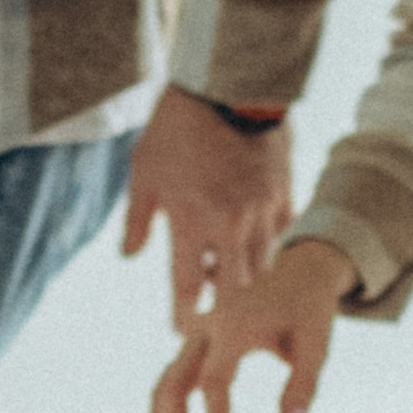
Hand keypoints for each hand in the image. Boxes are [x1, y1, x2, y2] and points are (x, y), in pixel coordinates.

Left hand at [122, 87, 294, 326]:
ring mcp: (261, 209)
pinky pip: (280, 233)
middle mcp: (229, 223)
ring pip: (261, 265)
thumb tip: (129, 256)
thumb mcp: (144, 173)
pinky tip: (254, 240)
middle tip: (210, 311)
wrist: (223, 86)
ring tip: (230, 273)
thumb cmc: (173, 130)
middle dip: (220, 305)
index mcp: (191, 221)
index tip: (181, 326)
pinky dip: (267, 244)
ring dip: (245, 275)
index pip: (189, 288)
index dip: (184, 314)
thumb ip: (136, 220)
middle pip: (232, 289)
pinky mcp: (283, 193)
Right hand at [149, 236, 354, 412]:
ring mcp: (194, 335)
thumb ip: (305, 382)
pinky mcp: (194, 344)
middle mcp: (204, 329)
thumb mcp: (317, 340)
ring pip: (164, 386)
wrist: (296, 267)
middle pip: (172, 385)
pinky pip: (171, 381)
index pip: (215, 382)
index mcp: (234, 325)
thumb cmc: (309, 308)